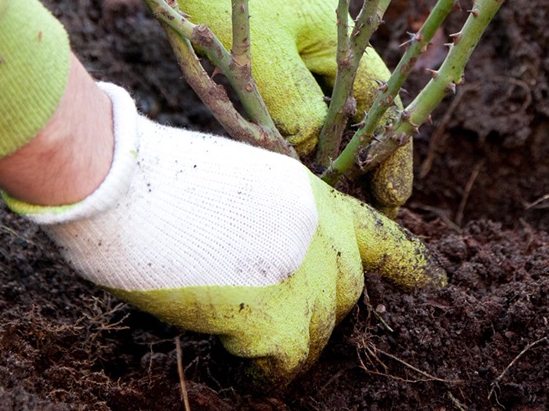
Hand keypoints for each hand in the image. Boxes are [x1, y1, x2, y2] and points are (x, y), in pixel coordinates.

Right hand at [5, 83, 443, 385]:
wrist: (118, 178)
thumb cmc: (154, 176)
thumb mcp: (236, 184)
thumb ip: (270, 222)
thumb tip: (273, 269)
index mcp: (311, 194)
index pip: (379, 234)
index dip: (405, 262)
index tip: (429, 279)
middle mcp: (321, 232)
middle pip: (345, 295)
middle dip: (313, 313)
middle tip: (266, 322)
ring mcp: (302, 272)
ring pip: (316, 334)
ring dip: (280, 345)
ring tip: (236, 344)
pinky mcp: (271, 313)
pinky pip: (283, 363)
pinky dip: (259, 372)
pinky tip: (229, 362)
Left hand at [123, 0, 412, 210]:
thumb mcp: (261, 62)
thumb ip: (298, 111)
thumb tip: (316, 157)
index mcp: (345, 41)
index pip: (384, 111)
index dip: (390, 160)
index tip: (392, 202)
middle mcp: (335, 43)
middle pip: (361, 114)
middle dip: (363, 162)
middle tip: (360, 208)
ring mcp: (308, 44)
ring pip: (330, 109)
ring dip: (330, 148)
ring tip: (326, 191)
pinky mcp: (280, 47)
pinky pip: (301, 97)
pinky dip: (301, 128)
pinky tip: (290, 153)